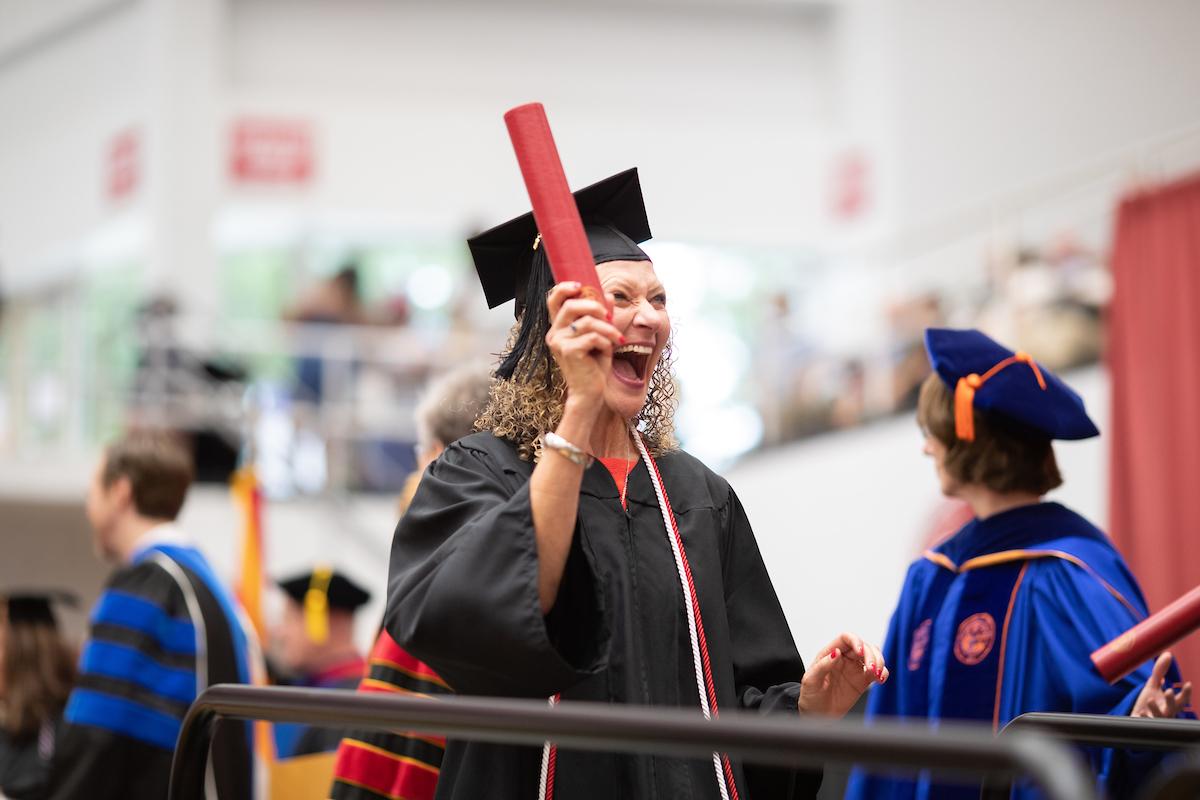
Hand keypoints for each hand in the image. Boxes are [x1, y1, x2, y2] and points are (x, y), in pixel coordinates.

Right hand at [545, 282, 623, 412]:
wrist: (590, 393)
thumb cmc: (594, 365)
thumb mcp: (600, 336)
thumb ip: (601, 316)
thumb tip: (608, 295)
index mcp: (558, 328)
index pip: (553, 299)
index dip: (564, 288)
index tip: (581, 286)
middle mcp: (554, 333)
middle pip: (571, 305)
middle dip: (594, 306)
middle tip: (609, 316)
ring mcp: (559, 342)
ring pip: (587, 321)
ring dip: (607, 328)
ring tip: (616, 339)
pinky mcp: (568, 352)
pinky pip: (593, 336)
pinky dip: (606, 341)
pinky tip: (609, 350)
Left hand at [798, 632, 888, 717]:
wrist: (817, 714)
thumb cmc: (810, 695)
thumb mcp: (811, 680)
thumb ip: (823, 666)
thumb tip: (836, 653)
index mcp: (829, 653)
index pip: (846, 638)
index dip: (855, 641)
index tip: (860, 652)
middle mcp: (844, 658)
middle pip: (863, 645)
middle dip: (871, 654)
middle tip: (871, 668)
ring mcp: (855, 668)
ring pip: (873, 655)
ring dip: (879, 661)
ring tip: (877, 674)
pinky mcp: (863, 680)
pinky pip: (877, 671)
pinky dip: (883, 673)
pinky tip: (880, 679)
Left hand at [1132, 652, 1191, 717]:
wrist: (1135, 718)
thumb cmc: (1148, 703)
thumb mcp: (1153, 686)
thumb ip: (1160, 672)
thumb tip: (1168, 654)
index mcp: (1170, 704)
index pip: (1182, 699)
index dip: (1186, 693)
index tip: (1188, 683)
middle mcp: (1165, 713)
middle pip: (1173, 709)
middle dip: (1172, 701)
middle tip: (1168, 690)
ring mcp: (1155, 720)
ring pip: (1159, 717)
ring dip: (1155, 709)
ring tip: (1150, 700)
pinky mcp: (1144, 724)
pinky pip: (1145, 723)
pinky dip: (1143, 719)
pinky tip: (1140, 714)